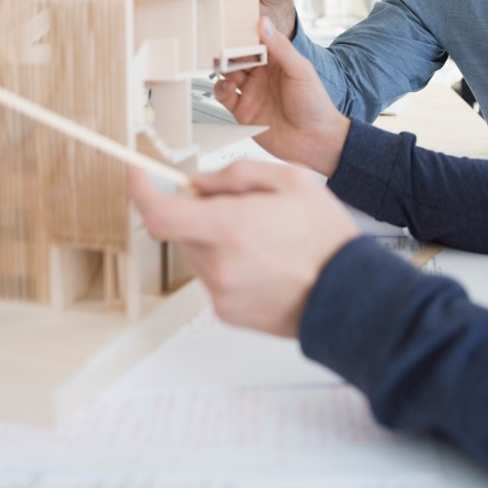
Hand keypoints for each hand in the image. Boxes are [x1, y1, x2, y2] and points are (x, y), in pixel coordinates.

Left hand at [129, 161, 359, 337]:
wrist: (350, 295)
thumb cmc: (326, 239)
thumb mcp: (291, 180)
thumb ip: (236, 174)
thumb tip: (199, 182)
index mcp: (230, 228)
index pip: (160, 213)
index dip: (140, 191)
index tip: (138, 174)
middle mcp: (218, 265)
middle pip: (183, 230)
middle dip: (200, 213)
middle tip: (241, 207)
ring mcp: (220, 293)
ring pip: (198, 253)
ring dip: (216, 239)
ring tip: (263, 239)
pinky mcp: (227, 313)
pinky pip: (213, 278)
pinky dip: (228, 264)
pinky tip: (264, 263)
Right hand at [213, 17, 350, 176]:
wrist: (315, 142)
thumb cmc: (315, 106)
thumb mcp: (300, 70)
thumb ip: (281, 47)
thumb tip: (263, 24)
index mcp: (278, 60)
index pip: (256, 39)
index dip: (244, 31)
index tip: (232, 22)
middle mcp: (262, 74)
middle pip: (238, 55)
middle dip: (228, 48)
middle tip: (219, 42)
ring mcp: (252, 91)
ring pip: (227, 73)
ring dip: (222, 67)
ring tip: (222, 64)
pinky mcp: (243, 110)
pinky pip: (224, 95)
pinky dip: (221, 88)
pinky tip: (228, 87)